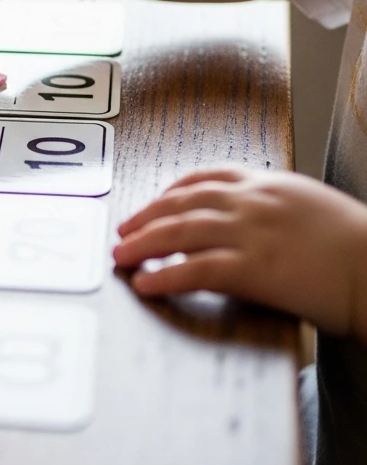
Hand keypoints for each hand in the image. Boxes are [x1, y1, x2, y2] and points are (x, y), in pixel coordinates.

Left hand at [114, 167, 366, 339]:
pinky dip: (165, 277)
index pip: (203, 178)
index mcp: (266, 183)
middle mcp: (251, 201)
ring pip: (179, 232)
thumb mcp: (310, 207)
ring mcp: (250, 233)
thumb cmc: (358, 245)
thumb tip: (247, 220)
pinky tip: (146, 285)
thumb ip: (273, 207)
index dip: (170, 192)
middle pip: (181, 203)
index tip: (152, 203)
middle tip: (122, 232)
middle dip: (145, 218)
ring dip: (142, 245)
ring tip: (121, 258)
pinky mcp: (253, 268)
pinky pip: (195, 270)